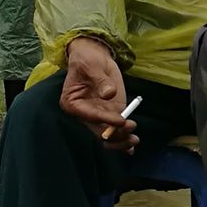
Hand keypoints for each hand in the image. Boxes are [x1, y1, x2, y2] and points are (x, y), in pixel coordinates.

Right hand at [60, 36, 135, 152]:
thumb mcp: (92, 65)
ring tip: (134, 139)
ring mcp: (98, 116)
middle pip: (98, 131)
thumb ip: (100, 80)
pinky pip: (114, 132)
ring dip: (121, 140)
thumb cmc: (88, 59)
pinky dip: (122, 141)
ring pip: (107, 136)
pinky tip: (131, 148)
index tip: (121, 119)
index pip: (90, 116)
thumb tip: (109, 94)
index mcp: (72, 103)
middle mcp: (84, 114)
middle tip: (131, 126)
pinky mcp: (109, 116)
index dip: (106, 119)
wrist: (94, 57)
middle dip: (115, 134)